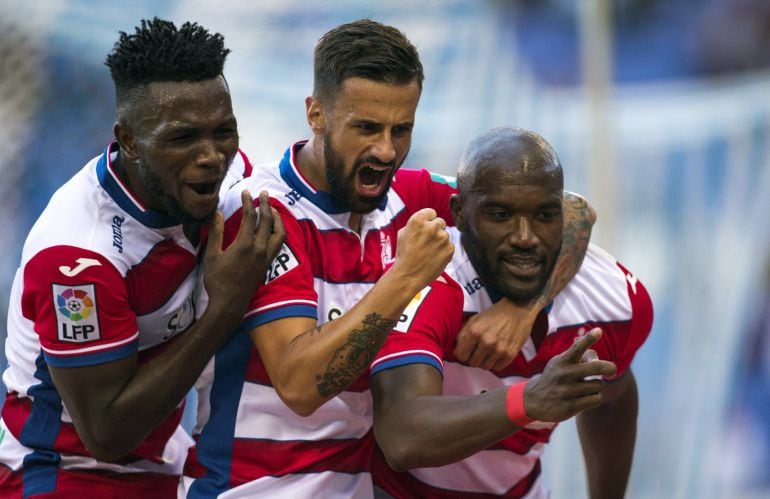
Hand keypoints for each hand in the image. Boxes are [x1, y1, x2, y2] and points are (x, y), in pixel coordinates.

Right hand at [204, 190, 284, 318]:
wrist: (230, 304)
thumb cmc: (217, 281)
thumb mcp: (211, 256)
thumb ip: (215, 232)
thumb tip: (216, 213)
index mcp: (245, 244)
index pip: (250, 216)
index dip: (248, 201)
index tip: (246, 192)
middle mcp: (260, 249)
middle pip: (267, 220)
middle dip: (266, 204)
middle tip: (262, 193)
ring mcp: (266, 257)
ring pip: (279, 232)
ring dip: (277, 218)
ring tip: (272, 209)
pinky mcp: (268, 264)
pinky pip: (279, 244)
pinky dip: (279, 232)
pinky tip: (274, 229)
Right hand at [392, 208, 453, 292]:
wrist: (408, 275)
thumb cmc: (404, 255)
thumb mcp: (403, 234)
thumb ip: (416, 224)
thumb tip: (427, 220)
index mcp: (418, 220)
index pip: (431, 212)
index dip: (428, 220)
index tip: (425, 228)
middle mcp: (432, 226)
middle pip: (440, 222)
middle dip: (435, 230)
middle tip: (427, 242)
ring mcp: (443, 238)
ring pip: (445, 235)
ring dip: (439, 241)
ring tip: (429, 252)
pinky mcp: (450, 249)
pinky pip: (450, 246)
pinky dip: (444, 251)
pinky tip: (434, 258)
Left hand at [454, 299, 537, 370]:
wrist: (518, 309)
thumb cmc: (494, 314)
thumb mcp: (474, 319)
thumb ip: (463, 334)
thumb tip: (456, 348)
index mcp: (474, 331)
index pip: (460, 355)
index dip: (462, 353)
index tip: (466, 351)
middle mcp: (486, 342)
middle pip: (472, 363)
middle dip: (473, 357)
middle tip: (478, 350)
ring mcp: (499, 350)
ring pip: (484, 367)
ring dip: (484, 361)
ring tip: (488, 351)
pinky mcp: (510, 354)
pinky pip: (497, 368)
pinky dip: (495, 363)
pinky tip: (496, 353)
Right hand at [523, 328, 616, 421]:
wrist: (534, 400)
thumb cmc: (555, 377)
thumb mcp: (560, 362)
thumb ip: (578, 354)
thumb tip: (596, 350)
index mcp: (563, 361)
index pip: (578, 347)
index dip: (589, 338)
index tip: (599, 331)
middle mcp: (564, 374)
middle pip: (597, 367)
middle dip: (610, 368)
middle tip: (611, 371)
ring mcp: (567, 391)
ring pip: (599, 385)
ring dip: (598, 386)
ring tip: (587, 387)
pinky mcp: (570, 406)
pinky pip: (596, 399)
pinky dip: (594, 398)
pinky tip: (585, 397)